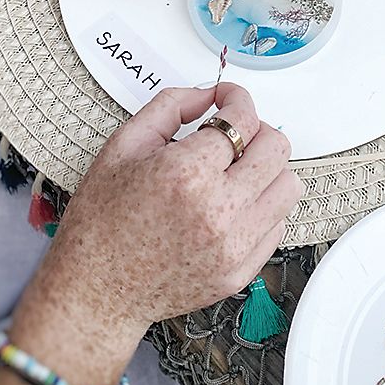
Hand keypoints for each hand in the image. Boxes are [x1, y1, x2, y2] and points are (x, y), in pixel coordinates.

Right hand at [10, 84, 302, 383]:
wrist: (95, 289)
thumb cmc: (102, 220)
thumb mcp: (125, 145)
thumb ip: (172, 106)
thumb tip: (210, 95)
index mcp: (186, 173)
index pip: (242, 119)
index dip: (237, 98)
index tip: (229, 98)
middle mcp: (218, 211)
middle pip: (276, 148)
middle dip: (257, 129)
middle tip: (234, 133)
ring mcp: (234, 246)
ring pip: (289, 186)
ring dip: (267, 169)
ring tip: (237, 172)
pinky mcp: (241, 272)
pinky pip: (278, 225)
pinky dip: (262, 207)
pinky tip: (231, 205)